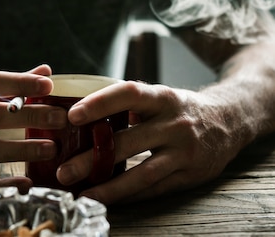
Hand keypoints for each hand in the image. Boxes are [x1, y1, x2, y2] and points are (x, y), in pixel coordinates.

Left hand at [56, 81, 247, 203]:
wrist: (229, 120)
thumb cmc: (177, 108)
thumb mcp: (157, 97)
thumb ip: (124, 103)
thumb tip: (75, 114)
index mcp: (162, 97)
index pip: (129, 94)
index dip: (100, 103)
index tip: (72, 116)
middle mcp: (175, 124)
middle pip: (129, 142)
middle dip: (93, 159)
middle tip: (63, 171)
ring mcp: (184, 152)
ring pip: (142, 174)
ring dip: (109, 187)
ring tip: (83, 195)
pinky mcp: (190, 175)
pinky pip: (154, 189)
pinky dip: (129, 195)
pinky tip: (107, 199)